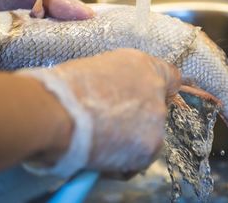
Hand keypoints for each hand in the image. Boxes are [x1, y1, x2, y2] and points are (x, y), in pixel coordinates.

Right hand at [19, 49, 180, 176]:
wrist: (56, 111)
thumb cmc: (65, 88)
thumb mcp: (98, 69)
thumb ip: (119, 80)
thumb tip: (120, 93)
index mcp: (144, 66)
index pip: (171, 78)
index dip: (159, 90)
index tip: (147, 100)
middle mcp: (156, 90)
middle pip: (157, 110)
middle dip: (138, 119)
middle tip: (110, 124)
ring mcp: (157, 119)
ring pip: (149, 136)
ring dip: (130, 141)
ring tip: (100, 141)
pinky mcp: (150, 146)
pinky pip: (139, 158)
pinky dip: (123, 161)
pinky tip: (101, 154)